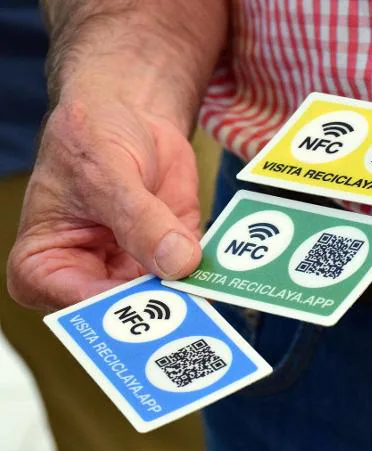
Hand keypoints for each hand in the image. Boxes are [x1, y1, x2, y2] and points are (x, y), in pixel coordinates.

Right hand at [7, 98, 201, 309]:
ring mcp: (136, 270)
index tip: (153, 307)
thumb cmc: (92, 137)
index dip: (117, 310)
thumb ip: (140, 220)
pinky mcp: (174, 256)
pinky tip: (228, 276)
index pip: (79, 305)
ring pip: (166, 300)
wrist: (130, 115)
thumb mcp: (107, 174)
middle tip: (193, 317)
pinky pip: (195, 275)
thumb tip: (177, 262)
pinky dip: (212, 275)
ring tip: (216, 303)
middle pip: (127, 313)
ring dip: (193, 299)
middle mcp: (91, 278)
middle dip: (162, 315)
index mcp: (46, 266)